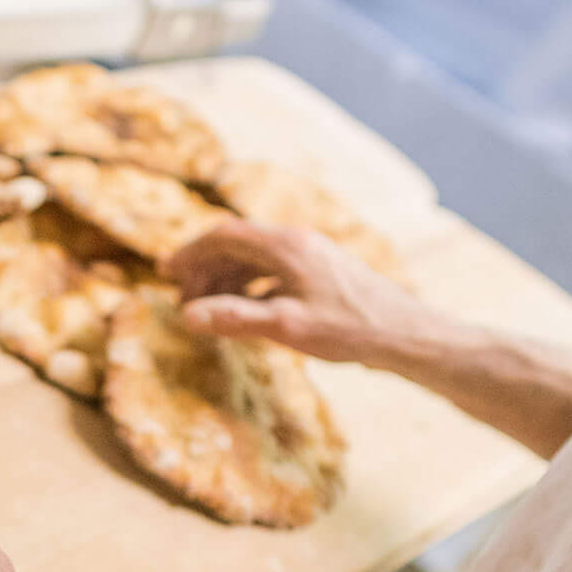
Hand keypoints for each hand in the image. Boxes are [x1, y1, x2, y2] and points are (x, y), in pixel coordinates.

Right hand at [164, 221, 441, 365]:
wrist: (406, 334)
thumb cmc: (350, 329)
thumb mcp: (287, 327)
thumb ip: (236, 318)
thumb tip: (188, 316)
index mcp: (286, 246)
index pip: (225, 236)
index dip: (191, 253)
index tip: (165, 274)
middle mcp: (298, 243)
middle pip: (238, 245)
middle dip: (205, 269)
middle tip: (183, 300)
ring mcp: (312, 257)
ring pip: (256, 260)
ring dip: (228, 280)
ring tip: (209, 310)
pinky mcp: (323, 275)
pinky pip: (275, 273)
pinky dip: (251, 288)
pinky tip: (247, 312)